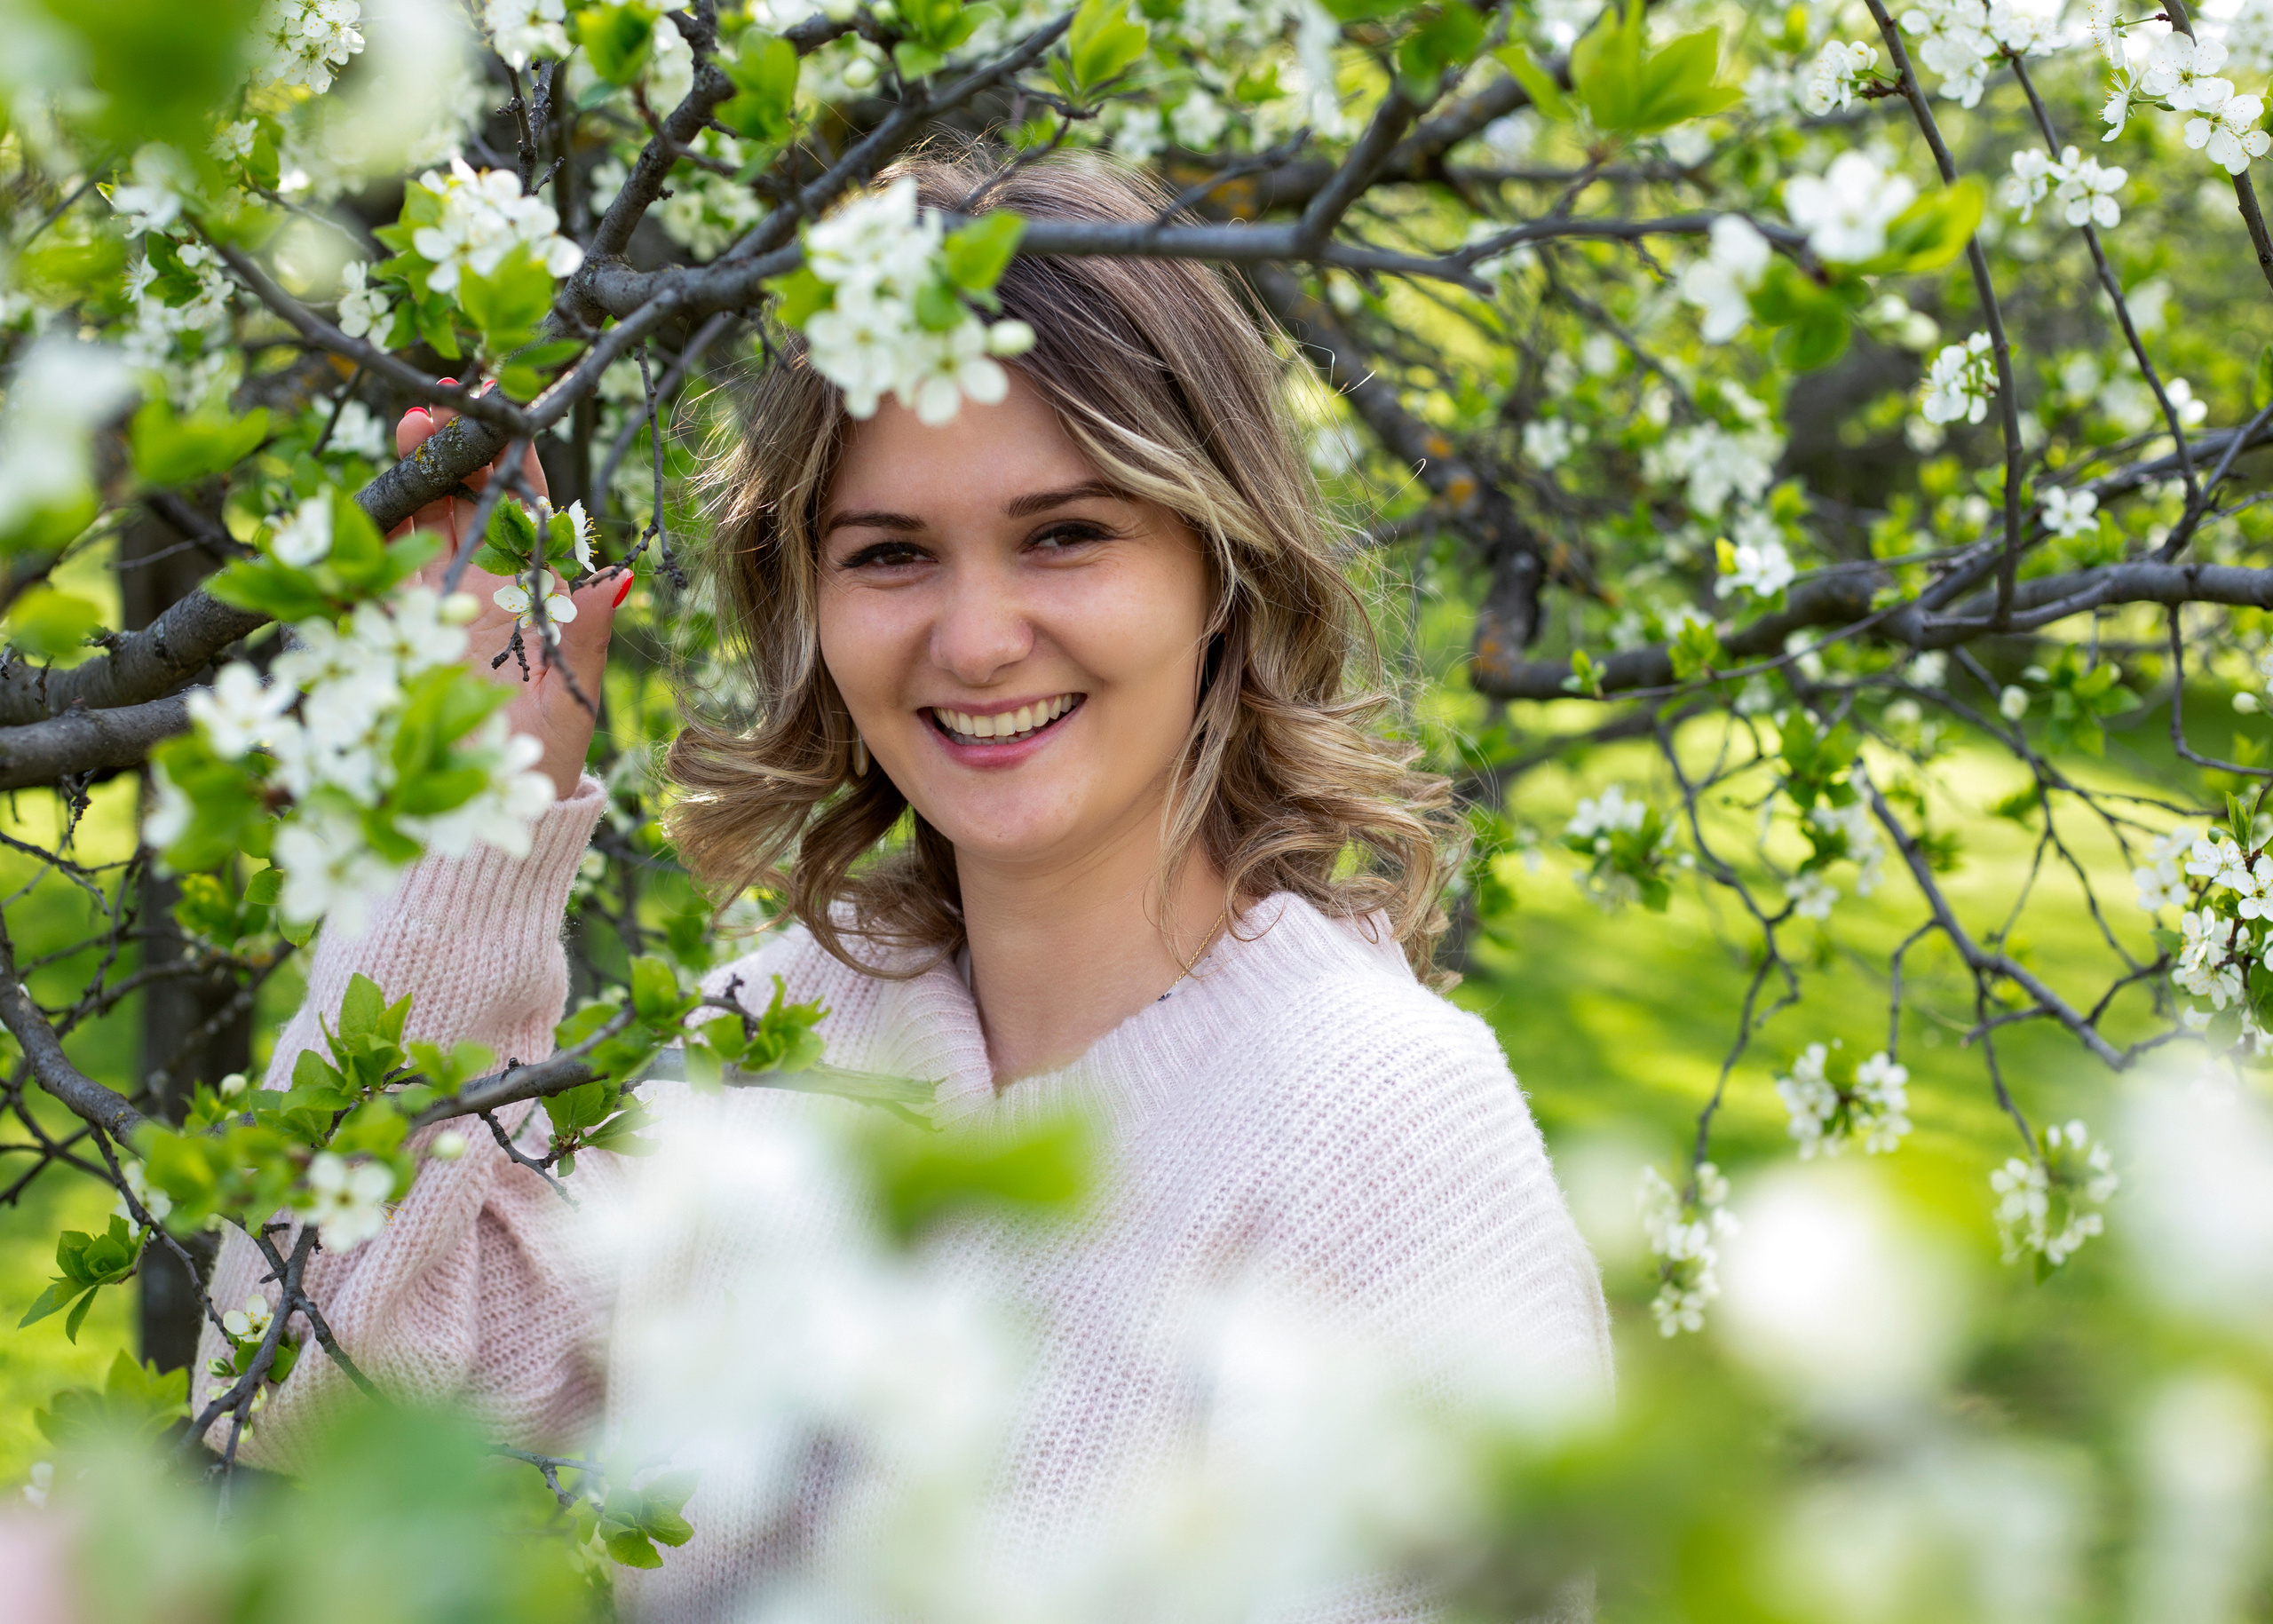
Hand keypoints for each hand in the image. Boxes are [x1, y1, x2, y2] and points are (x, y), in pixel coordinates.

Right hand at [389, 389, 624, 801]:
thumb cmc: (538, 757)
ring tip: (407, 428)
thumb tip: (622, 578)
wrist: (480, 819)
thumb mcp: (572, 694)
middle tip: (437, 408)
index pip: (524, 505)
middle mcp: (483, 585)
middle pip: (463, 496)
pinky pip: (369, 568)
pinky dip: (362, 529)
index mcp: (534, 589)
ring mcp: (430, 602)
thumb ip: (587, 632)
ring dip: (411, 472)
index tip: (500, 410)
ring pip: (416, 518)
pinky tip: (362, 494)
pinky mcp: (384, 629)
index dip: (510, 455)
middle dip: (451, 447)